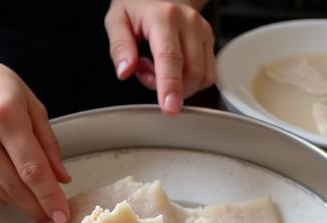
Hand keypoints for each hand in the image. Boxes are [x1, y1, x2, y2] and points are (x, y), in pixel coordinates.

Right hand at [0, 53, 70, 222]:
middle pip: (15, 186)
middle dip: (36, 206)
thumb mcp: (31, 104)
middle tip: (50, 216)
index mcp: (6, 115)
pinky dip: (0, 197)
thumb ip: (48, 143)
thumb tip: (61, 178)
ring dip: (19, 201)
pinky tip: (10, 190)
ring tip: (30, 195)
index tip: (61, 215)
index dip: (49, 196)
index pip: (32, 168)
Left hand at [104, 0, 215, 114]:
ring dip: (178, 85)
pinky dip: (189, 80)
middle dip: (168, 88)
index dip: (170, 86)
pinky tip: (172, 67)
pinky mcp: (209, 39)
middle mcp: (189, 23)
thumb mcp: (117, 20)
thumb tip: (124, 71)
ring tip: (156, 68)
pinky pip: (206, 74)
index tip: (170, 108)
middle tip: (145, 72)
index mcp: (164, 18)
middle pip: (191, 72)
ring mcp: (203, 31)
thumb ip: (119, 47)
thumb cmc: (138, 6)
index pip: (170, 58)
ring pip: (201, 76)